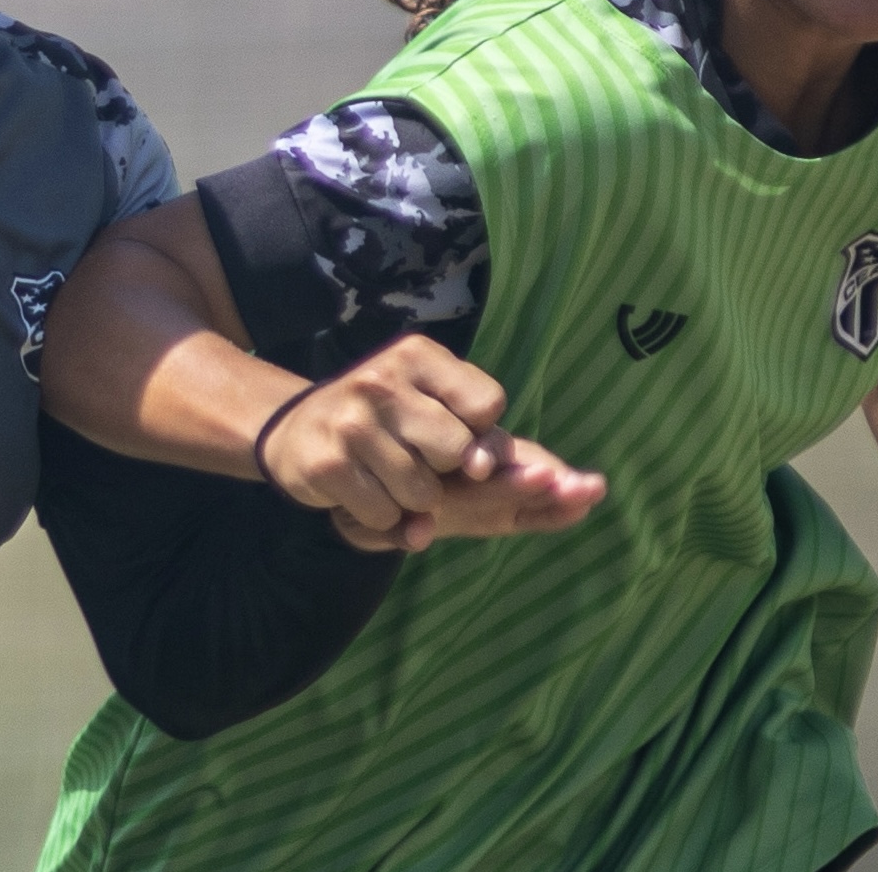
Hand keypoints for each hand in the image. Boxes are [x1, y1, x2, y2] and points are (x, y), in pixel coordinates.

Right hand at [256, 334, 604, 551]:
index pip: (487, 407)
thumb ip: (512, 453)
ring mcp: (350, 422)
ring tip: (383, 478)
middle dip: (446, 475)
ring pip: (423, 494)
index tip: (453, 440)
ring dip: (412, 503)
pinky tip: (361, 494)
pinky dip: (382, 522)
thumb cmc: (390, 428)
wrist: (296, 434)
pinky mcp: (326, 465)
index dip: (480, 439)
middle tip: (413, 459)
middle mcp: (383, 380)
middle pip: (460, 456)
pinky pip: (386, 518)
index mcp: (419, 356)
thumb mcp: (445, 419)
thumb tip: (582, 488)